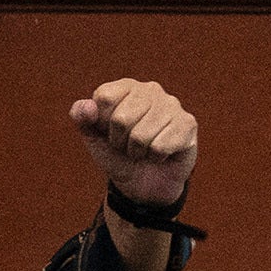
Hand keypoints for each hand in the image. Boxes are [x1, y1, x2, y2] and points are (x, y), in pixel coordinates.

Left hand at [68, 77, 196, 211]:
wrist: (143, 183)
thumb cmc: (118, 155)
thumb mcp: (94, 138)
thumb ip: (82, 119)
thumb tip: (85, 106)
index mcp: (125, 87)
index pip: (105, 98)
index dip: (102, 123)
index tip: (109, 131)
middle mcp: (151, 90)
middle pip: (121, 119)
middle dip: (119, 141)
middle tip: (127, 145)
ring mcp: (172, 105)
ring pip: (141, 136)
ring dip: (137, 151)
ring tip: (143, 150)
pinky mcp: (188, 123)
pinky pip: (160, 146)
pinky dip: (154, 157)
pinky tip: (160, 153)